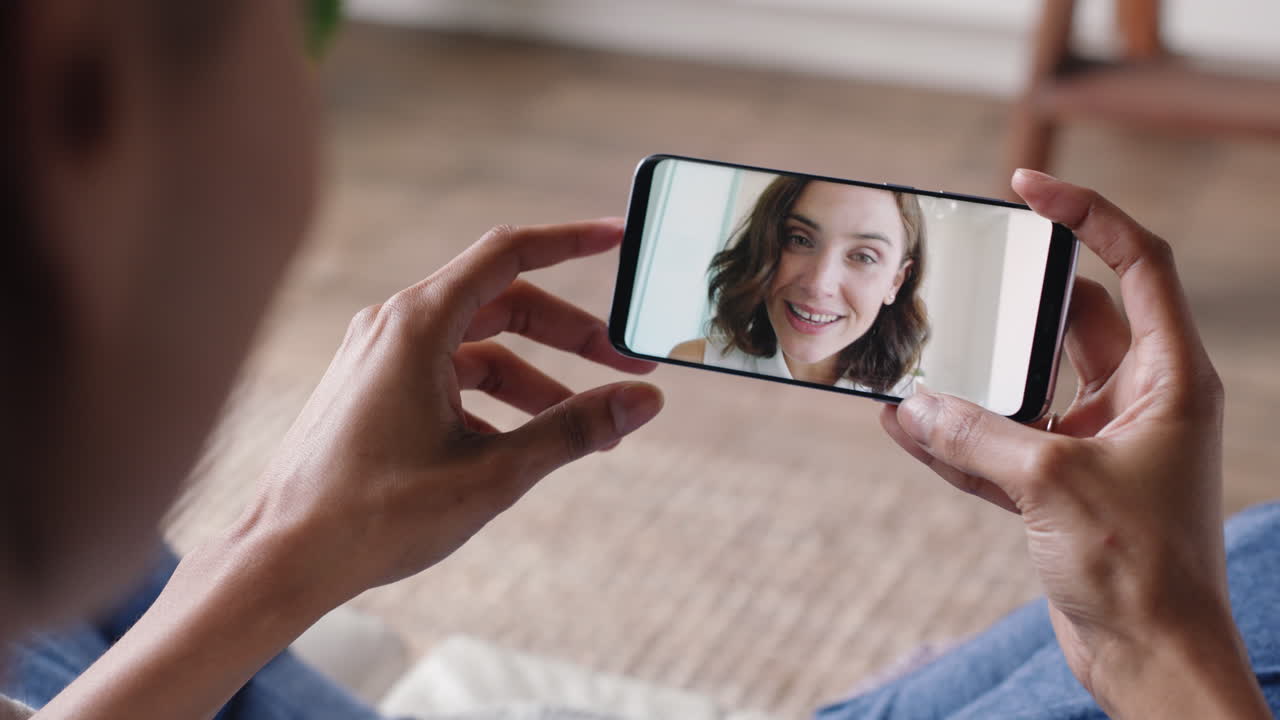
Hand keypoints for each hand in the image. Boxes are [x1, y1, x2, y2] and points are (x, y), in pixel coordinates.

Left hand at [244, 219, 662, 602]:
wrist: (281, 558)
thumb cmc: (374, 516)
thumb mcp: (492, 474)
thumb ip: (572, 430)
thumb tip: (643, 401)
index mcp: (417, 326)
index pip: (509, 254)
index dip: (571, 240)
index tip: (619, 237)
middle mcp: (394, 326)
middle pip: (504, 304)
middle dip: (570, 335)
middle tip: (626, 367)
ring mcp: (379, 357)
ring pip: (479, 346)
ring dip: (537, 378)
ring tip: (583, 427)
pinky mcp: (374, 388)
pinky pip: (449, 374)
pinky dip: (495, 398)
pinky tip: (519, 444)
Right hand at [880, 171, 1266, 717]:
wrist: (1149, 659)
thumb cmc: (1141, 568)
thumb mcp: (1051, 482)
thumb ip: (975, 435)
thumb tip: (912, 406)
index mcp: (1169, 378)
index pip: (1138, 263)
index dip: (1088, 213)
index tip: (1030, 186)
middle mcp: (1139, 401)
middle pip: (1073, 320)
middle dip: (1014, 306)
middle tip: (964, 278)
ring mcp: (1100, 445)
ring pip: (1030, 386)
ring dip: (976, 381)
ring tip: (917, 362)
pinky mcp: (1064, 487)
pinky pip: (1003, 443)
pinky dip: (959, 437)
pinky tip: (905, 424)